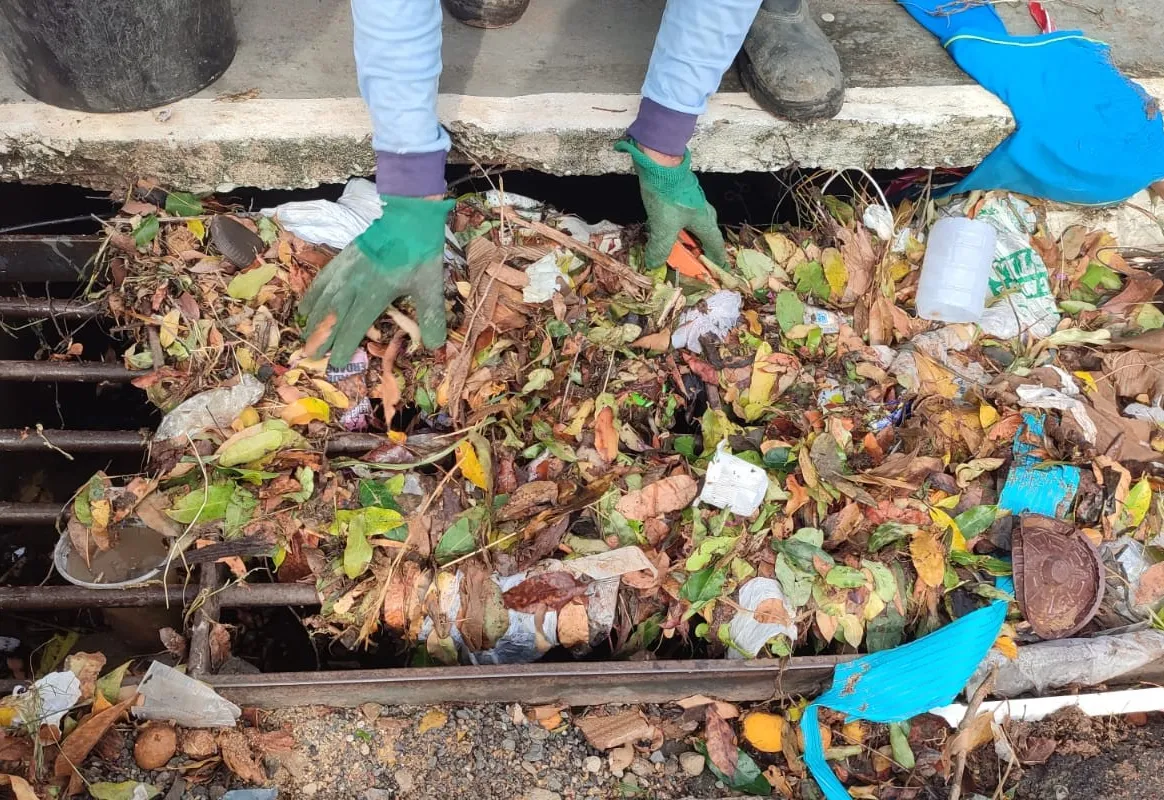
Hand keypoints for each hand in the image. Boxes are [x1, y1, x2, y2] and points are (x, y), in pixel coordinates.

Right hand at [299, 195, 453, 367]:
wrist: (408, 216)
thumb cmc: (419, 253)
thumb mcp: (430, 286)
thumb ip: (430, 317)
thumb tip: (434, 345)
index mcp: (374, 293)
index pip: (354, 326)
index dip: (344, 345)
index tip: (337, 363)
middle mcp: (353, 284)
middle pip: (332, 316)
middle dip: (321, 338)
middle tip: (311, 356)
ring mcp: (344, 270)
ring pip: (322, 300)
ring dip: (313, 321)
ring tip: (305, 338)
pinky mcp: (341, 259)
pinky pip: (320, 281)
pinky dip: (311, 296)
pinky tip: (304, 307)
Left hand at [614, 140, 726, 268]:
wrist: (660, 163)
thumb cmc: (668, 196)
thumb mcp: (663, 227)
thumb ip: (660, 248)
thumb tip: (655, 264)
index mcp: (705, 222)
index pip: (715, 245)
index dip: (717, 260)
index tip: (720, 271)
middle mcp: (704, 213)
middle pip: (706, 236)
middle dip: (701, 251)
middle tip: (695, 263)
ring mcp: (694, 203)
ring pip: (695, 226)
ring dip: (689, 239)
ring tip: (679, 250)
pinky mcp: (682, 196)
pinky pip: (684, 218)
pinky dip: (679, 229)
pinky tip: (668, 230)